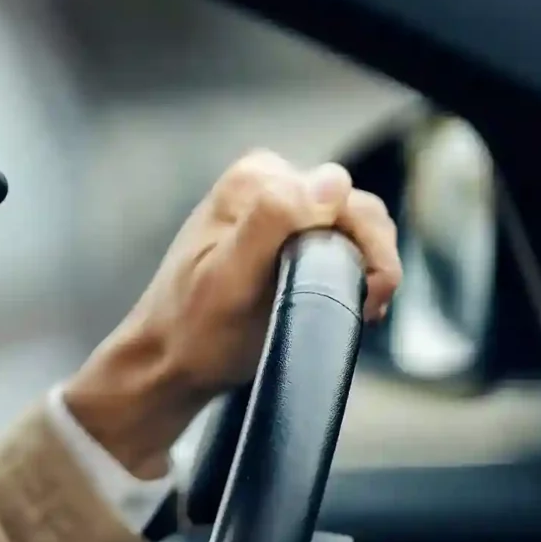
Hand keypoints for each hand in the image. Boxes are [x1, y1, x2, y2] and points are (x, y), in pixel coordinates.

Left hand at [64, 151, 401, 476]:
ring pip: (356, 229)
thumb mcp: (231, 277)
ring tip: (352, 311)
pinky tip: (344, 303)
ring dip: (365, 270)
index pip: (344, 195)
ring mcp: (279, 209)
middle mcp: (269, 182)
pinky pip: (343, 244)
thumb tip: (332, 182)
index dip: (364, 244)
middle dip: (369, 260)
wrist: (171, 362)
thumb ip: (274, 220)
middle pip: (356, 210)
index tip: (363, 294)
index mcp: (255, 179)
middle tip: (363, 309)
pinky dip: (353, 274)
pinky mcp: (287, 237)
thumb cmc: (194, 329)